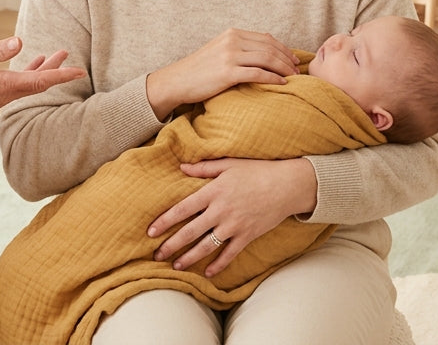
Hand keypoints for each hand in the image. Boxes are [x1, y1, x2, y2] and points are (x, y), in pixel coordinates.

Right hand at [0, 37, 85, 124]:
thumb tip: (19, 42)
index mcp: (2, 86)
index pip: (39, 81)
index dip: (61, 75)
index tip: (79, 72)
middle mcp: (5, 95)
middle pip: (39, 84)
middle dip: (58, 72)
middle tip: (73, 60)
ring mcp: (0, 97)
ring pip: (30, 85)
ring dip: (45, 72)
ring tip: (58, 56)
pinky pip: (20, 86)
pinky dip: (31, 74)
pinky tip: (34, 64)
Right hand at [145, 29, 297, 118]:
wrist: (177, 81)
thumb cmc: (199, 70)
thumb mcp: (219, 50)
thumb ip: (239, 48)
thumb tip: (264, 53)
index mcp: (232, 34)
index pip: (266, 38)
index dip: (283, 48)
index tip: (292, 59)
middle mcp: (232, 41)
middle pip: (269, 47)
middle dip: (287, 58)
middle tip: (297, 69)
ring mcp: (229, 56)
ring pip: (267, 59)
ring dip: (283, 69)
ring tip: (293, 77)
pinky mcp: (227, 73)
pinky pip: (258, 74)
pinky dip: (273, 78)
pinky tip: (281, 84)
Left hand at [148, 157, 317, 276]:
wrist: (287, 185)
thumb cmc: (257, 171)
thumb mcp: (229, 164)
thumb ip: (203, 168)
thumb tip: (181, 166)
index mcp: (213, 192)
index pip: (182, 209)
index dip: (164, 221)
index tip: (150, 232)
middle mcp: (221, 211)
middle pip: (190, 231)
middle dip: (171, 245)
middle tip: (156, 255)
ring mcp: (234, 226)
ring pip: (206, 246)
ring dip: (189, 258)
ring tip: (176, 266)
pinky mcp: (247, 235)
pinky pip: (229, 254)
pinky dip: (218, 265)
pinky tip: (207, 273)